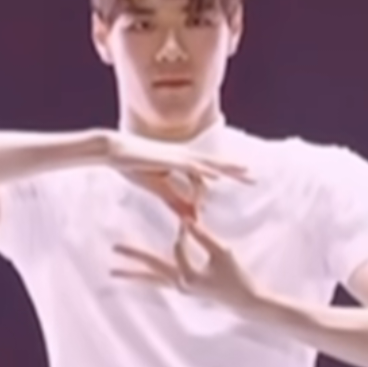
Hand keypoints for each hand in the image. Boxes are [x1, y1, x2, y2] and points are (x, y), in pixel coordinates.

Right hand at [100, 134, 252, 220]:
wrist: (113, 149)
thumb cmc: (132, 165)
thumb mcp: (157, 188)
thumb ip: (175, 201)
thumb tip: (192, 217)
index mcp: (181, 161)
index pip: (208, 171)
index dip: (223, 178)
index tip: (239, 183)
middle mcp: (183, 156)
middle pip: (215, 163)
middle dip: (235, 170)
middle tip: (254, 177)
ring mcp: (177, 155)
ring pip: (208, 162)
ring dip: (226, 168)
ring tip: (244, 172)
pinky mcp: (168, 158)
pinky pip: (190, 165)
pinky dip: (203, 171)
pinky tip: (215, 176)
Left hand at [111, 220, 271, 314]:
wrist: (242, 300)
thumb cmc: (235, 276)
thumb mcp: (223, 253)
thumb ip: (204, 237)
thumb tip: (187, 221)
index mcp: (188, 277)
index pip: (177, 248)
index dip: (183, 233)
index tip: (187, 222)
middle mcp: (179, 285)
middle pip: (151, 268)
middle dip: (133, 256)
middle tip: (114, 248)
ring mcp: (178, 289)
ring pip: (150, 280)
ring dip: (132, 275)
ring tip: (111, 272)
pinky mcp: (181, 289)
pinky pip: (158, 283)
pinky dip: (146, 279)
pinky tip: (135, 278)